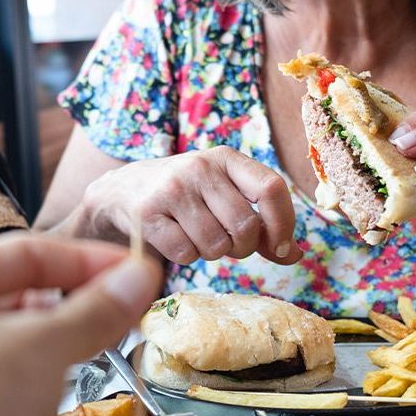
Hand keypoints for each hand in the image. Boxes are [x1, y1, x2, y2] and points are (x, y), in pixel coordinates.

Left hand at [0, 232, 161, 415]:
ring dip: (58, 342)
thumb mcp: (42, 346)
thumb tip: (138, 280)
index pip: (26, 252)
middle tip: (129, 311)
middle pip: (15, 295)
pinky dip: (37, 380)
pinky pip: (0, 382)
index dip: (88, 261)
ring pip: (9, 341)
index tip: (136, 272)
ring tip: (108, 346)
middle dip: (76, 302)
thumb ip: (93, 312)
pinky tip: (67, 388)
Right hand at [79, 146, 301, 264]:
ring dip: (212, 253)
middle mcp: (200, 168)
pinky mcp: (147, 214)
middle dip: (242, 247)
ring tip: (198, 238)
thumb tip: (294, 254)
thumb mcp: (224, 198)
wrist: (121, 192)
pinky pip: (186, 254)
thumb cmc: (186, 199)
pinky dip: (186, 256)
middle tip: (228, 244)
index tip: (280, 247)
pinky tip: (175, 240)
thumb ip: (261, 225)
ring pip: (217, 245)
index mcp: (227, 159)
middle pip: (246, 226)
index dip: (283, 223)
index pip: (271, 188)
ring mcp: (172, 189)